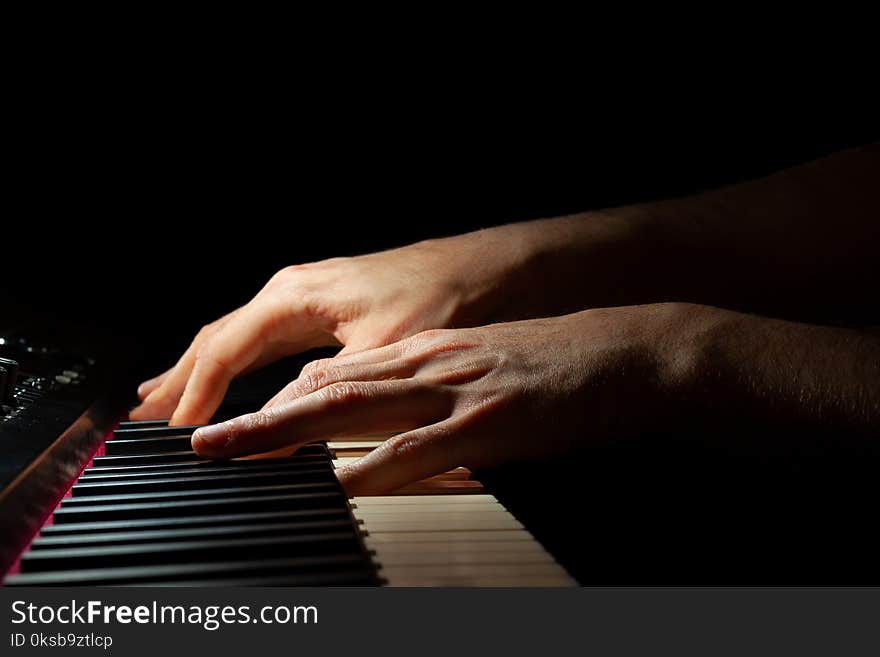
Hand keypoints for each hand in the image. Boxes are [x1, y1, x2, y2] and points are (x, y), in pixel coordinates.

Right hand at [130, 232, 526, 424]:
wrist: (476, 270)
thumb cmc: (437, 298)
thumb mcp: (380, 353)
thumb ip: (327, 391)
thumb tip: (280, 429)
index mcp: (293, 297)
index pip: (226, 352)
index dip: (197, 395)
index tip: (176, 432)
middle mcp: (289, 291)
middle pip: (216, 339)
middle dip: (179, 380)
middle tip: (141, 418)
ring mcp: (302, 298)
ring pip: (234, 337)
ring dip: (198, 371)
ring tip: (161, 399)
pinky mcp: (319, 309)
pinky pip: (260, 339)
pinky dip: (233, 364)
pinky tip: (224, 378)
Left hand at [190, 305, 681, 494]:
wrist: (621, 352)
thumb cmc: (552, 366)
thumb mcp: (479, 371)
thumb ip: (431, 400)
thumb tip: (393, 437)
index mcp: (424, 353)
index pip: (333, 376)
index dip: (277, 404)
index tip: (236, 428)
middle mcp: (427, 363)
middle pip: (323, 389)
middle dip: (258, 420)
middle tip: (205, 444)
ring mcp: (454, 390)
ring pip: (354, 408)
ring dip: (289, 435)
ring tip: (240, 457)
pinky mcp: (488, 419)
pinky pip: (417, 447)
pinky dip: (371, 467)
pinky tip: (338, 482)